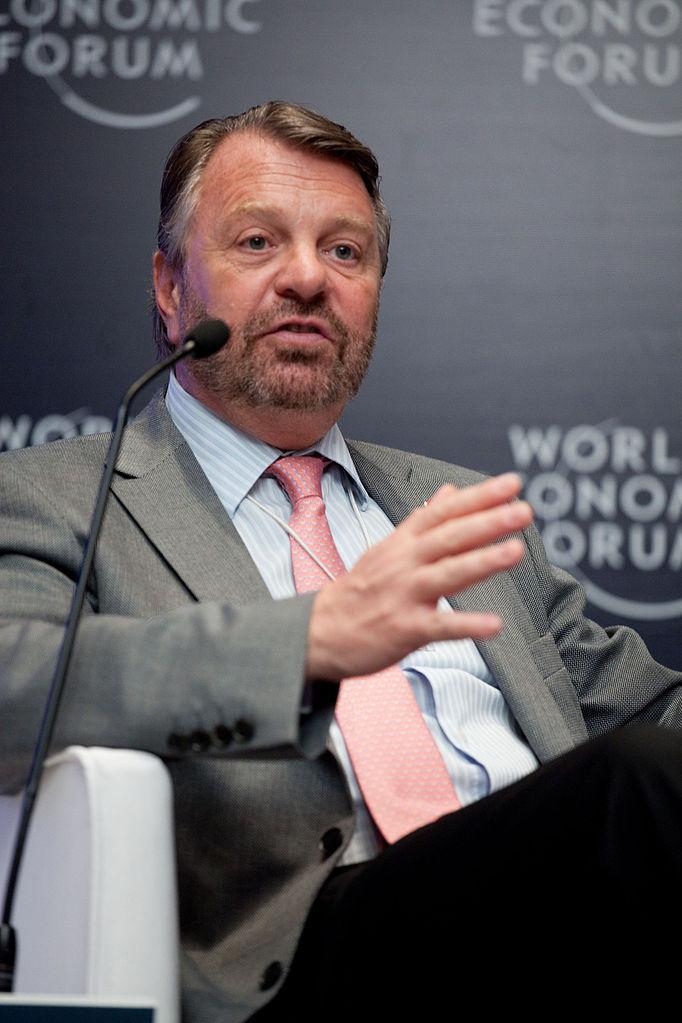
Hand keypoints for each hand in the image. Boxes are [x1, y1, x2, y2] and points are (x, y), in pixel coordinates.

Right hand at [306, 473, 531, 680]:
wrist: (319, 631)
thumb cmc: (358, 592)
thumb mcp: (388, 548)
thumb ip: (423, 521)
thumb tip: (450, 491)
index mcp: (403, 543)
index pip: (443, 512)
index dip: (477, 496)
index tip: (509, 484)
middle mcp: (405, 564)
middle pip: (450, 537)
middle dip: (488, 521)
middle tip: (521, 510)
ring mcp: (404, 595)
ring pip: (448, 574)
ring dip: (483, 561)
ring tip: (515, 551)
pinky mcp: (404, 628)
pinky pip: (440, 626)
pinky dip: (467, 625)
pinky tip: (494, 625)